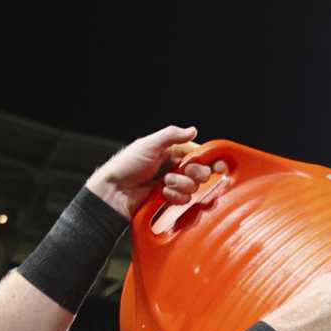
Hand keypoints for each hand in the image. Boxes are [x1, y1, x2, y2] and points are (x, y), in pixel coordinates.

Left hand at [86, 124, 216, 217]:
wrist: (114, 192)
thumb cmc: (126, 166)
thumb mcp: (149, 144)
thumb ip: (172, 135)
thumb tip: (193, 130)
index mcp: (171, 151)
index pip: (198, 154)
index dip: (207, 160)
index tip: (216, 166)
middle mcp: (174, 167)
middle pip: (201, 172)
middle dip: (193, 174)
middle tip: (179, 173)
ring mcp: (173, 185)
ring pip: (193, 188)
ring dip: (180, 186)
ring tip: (164, 184)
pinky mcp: (169, 201)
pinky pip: (184, 201)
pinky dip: (174, 197)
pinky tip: (162, 194)